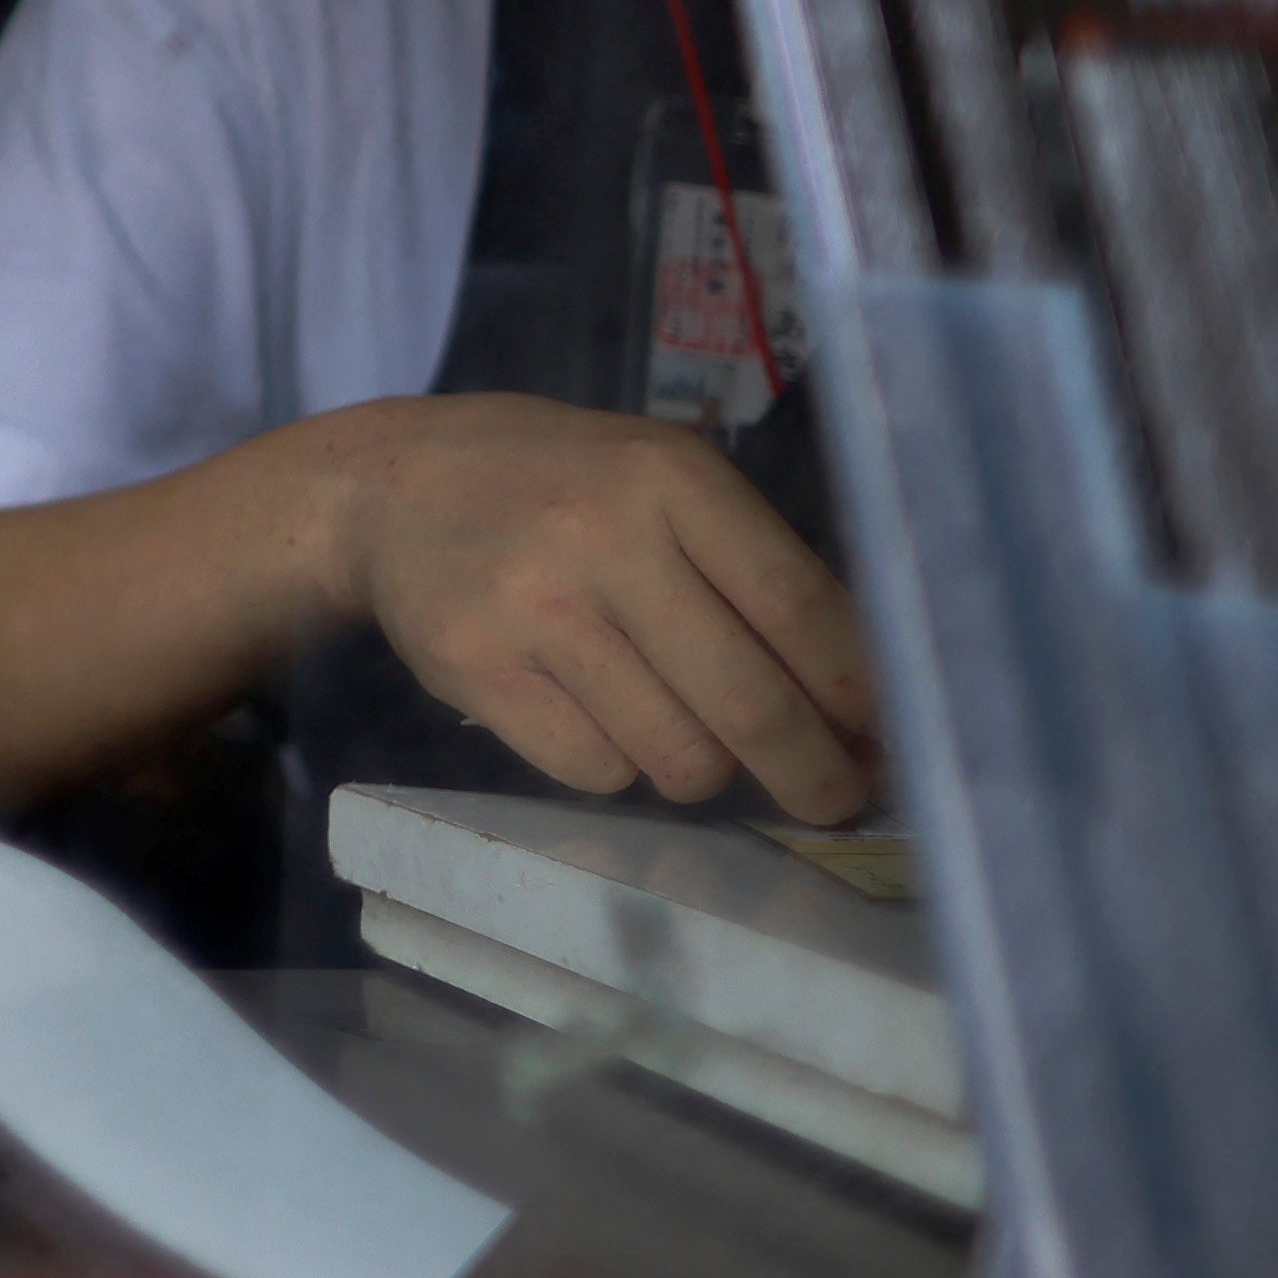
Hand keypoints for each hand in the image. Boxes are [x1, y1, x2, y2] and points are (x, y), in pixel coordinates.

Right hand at [318, 393, 879, 823]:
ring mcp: (531, 606)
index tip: (889, 744)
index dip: (859, 694)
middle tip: (833, 801)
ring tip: (689, 740)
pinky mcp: (474, 667)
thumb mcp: (658, 481)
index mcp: (669, 476)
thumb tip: (862, 710)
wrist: (388, 486)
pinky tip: (598, 716)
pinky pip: (595, 771)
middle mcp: (602, 536)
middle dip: (811, 773)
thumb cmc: (559, 487)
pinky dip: (617, 766)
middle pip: (748, 702)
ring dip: (704, 769)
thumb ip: (752, 571)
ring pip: (677, 755)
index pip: (798, 607)